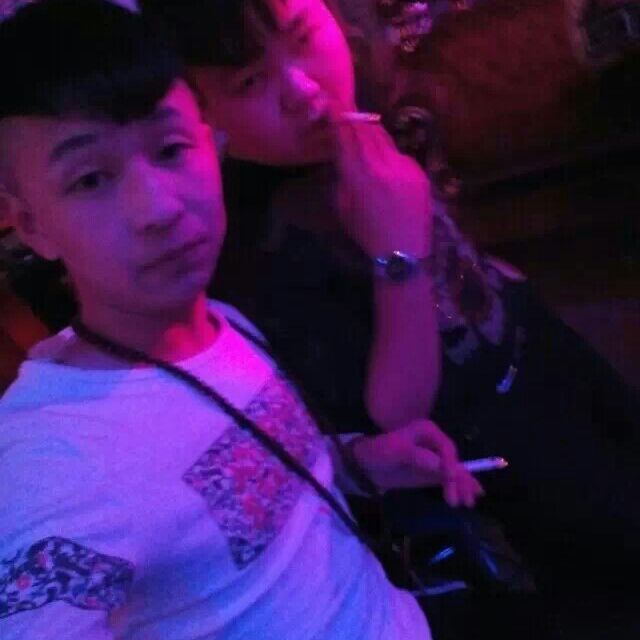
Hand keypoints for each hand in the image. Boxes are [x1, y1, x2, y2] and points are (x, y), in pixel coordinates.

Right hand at [333, 119, 432, 257]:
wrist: (403, 251)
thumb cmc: (367, 234)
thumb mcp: (343, 208)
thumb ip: (342, 177)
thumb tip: (341, 155)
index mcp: (358, 177)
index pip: (346, 137)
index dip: (338, 118)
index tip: (332, 105)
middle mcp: (381, 165)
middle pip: (365, 130)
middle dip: (354, 118)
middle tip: (345, 107)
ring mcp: (403, 166)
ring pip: (383, 137)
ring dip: (371, 128)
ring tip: (362, 122)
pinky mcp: (418, 171)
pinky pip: (398, 153)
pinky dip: (387, 150)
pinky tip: (382, 154)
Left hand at [352, 420, 484, 507]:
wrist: (365, 466)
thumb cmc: (378, 452)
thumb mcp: (394, 451)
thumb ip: (416, 456)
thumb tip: (439, 465)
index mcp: (427, 431)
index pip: (446, 448)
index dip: (451, 463)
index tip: (451, 478)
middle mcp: (435, 442)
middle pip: (453, 461)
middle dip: (459, 479)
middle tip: (459, 500)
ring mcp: (435, 458)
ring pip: (454, 471)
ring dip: (463, 485)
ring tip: (468, 503)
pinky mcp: (432, 472)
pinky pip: (449, 479)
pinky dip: (459, 486)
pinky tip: (471, 495)